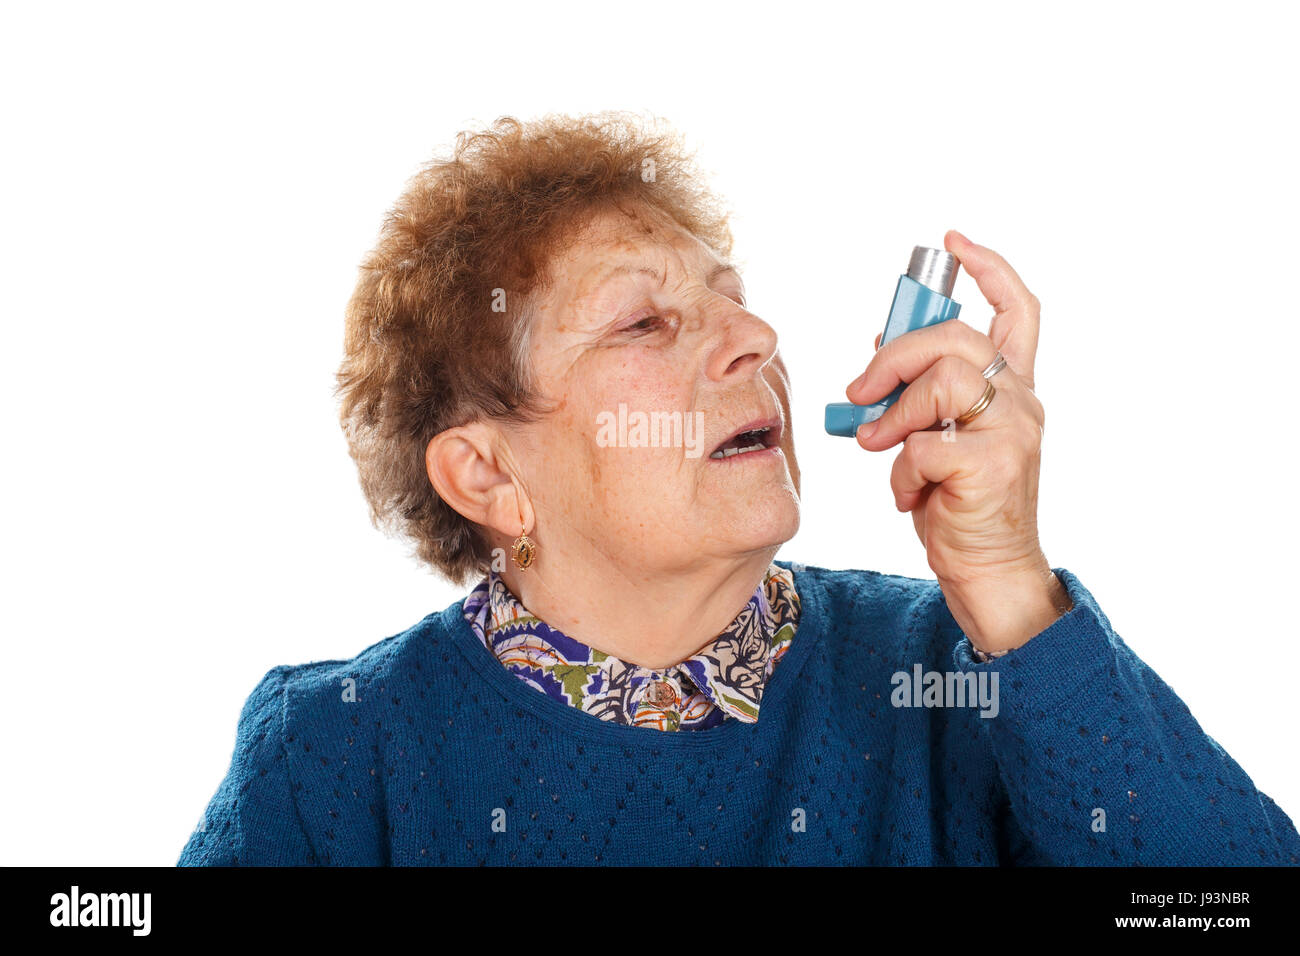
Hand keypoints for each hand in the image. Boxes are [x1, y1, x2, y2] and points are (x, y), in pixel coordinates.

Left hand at [845, 230, 1071, 653]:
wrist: (989, 572)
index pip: (1018, 310)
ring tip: (876, 445)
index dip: (989, 268)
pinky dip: (899, 471)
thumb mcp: (939, 437)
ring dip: (893, 412)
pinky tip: (907, 496)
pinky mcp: (993, 467)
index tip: (953, 241)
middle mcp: (1022, 401)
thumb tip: (880, 343)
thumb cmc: (959, 504)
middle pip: (956, 337)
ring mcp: (1013, 432)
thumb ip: (923, 393)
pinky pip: (924, 444)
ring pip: (942, 380)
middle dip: (895, 354)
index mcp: (1012, 388)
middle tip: (859, 389)